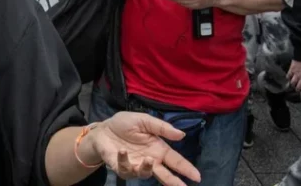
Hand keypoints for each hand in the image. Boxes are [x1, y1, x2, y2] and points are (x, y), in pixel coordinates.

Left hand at [79, 113, 200, 185]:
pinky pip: (125, 168)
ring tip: (148, 159)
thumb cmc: (125, 125)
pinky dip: (124, 159)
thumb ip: (161, 128)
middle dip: (174, 182)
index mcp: (158, 149)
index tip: (197, 177)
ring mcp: (136, 165)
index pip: (175, 161)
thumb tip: (182, 134)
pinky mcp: (122, 167)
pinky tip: (122, 150)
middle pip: (164, 174)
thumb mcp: (144, 120)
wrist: (104, 129)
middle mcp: (150, 160)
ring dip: (147, 168)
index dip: (186, 168)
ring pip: (145, 174)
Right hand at [287, 59, 300, 94]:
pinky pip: (288, 75)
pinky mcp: (291, 69)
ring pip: (293, 83)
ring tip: (292, 85)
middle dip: (298, 90)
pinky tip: (288, 78)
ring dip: (292, 85)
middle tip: (298, 90)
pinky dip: (288, 77)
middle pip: (299, 87)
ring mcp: (296, 74)